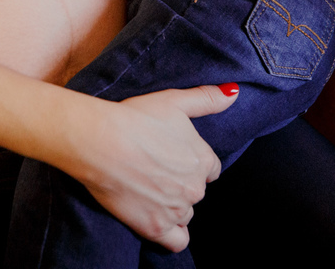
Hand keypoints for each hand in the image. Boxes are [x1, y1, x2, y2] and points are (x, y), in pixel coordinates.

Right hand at [69, 84, 238, 251]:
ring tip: (148, 190)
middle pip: (195, 191)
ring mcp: (177, 209)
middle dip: (180, 183)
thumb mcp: (173, 101)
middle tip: (154, 171)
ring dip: (172, 205)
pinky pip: (177, 241)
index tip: (171, 158)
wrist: (100, 142)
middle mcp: (195, 186)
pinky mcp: (156, 227)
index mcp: (202, 159)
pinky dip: (171, 234)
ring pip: (185, 213)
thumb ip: (207, 99)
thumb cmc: (133, 118)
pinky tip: (158, 220)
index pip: (210, 169)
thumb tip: (234, 93)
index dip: (191, 163)